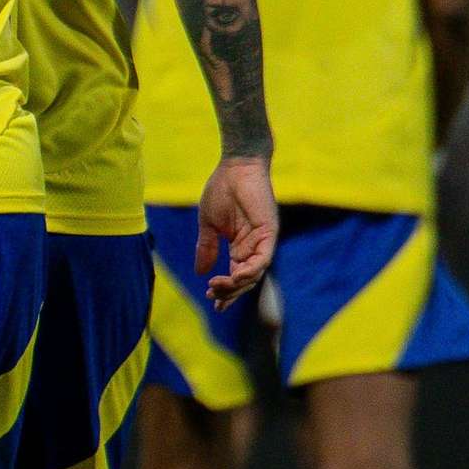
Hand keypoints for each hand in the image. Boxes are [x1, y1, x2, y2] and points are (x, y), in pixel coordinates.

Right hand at [195, 154, 276, 308]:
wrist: (234, 166)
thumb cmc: (221, 190)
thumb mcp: (208, 225)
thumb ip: (207, 248)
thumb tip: (200, 272)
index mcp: (240, 247)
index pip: (235, 276)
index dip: (225, 291)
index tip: (212, 302)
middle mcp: (253, 248)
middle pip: (245, 280)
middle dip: (230, 292)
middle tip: (213, 297)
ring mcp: (262, 241)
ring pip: (254, 273)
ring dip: (238, 284)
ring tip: (219, 287)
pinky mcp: (269, 232)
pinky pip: (263, 258)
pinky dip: (251, 270)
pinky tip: (236, 276)